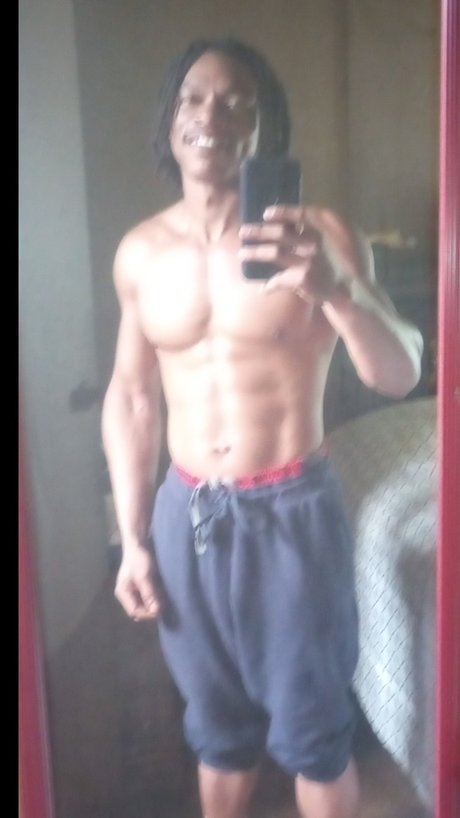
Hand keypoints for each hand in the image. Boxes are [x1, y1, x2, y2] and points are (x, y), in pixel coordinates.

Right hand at [114, 543, 160, 620]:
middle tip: (163, 605)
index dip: (147, 614)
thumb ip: (149, 594)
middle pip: (138, 610)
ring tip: (163, 599)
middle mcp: (126, 594)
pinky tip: (161, 594)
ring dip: (153, 604)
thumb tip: (156, 612)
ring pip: (143, 604)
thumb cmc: (139, 559)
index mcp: (123, 593)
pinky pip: (146, 597)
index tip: (160, 610)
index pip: (134, 612)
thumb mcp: (144, 577)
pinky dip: (154, 597)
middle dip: (150, 610)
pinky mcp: (139, 585)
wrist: (139, 543)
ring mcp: (132, 590)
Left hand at [239, 205, 355, 304]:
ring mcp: (307, 259)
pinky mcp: (302, 277)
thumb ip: (321, 233)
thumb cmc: (345, 267)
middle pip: (280, 232)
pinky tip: (262, 290)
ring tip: (242, 253)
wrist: (352, 292)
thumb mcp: (340, 242)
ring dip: (255, 252)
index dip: (281, 213)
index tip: (266, 214)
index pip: (299, 214)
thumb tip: (298, 227)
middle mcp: (314, 241)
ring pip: (274, 252)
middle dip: (259, 232)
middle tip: (243, 232)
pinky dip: (270, 286)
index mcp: (324, 229)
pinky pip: (279, 280)